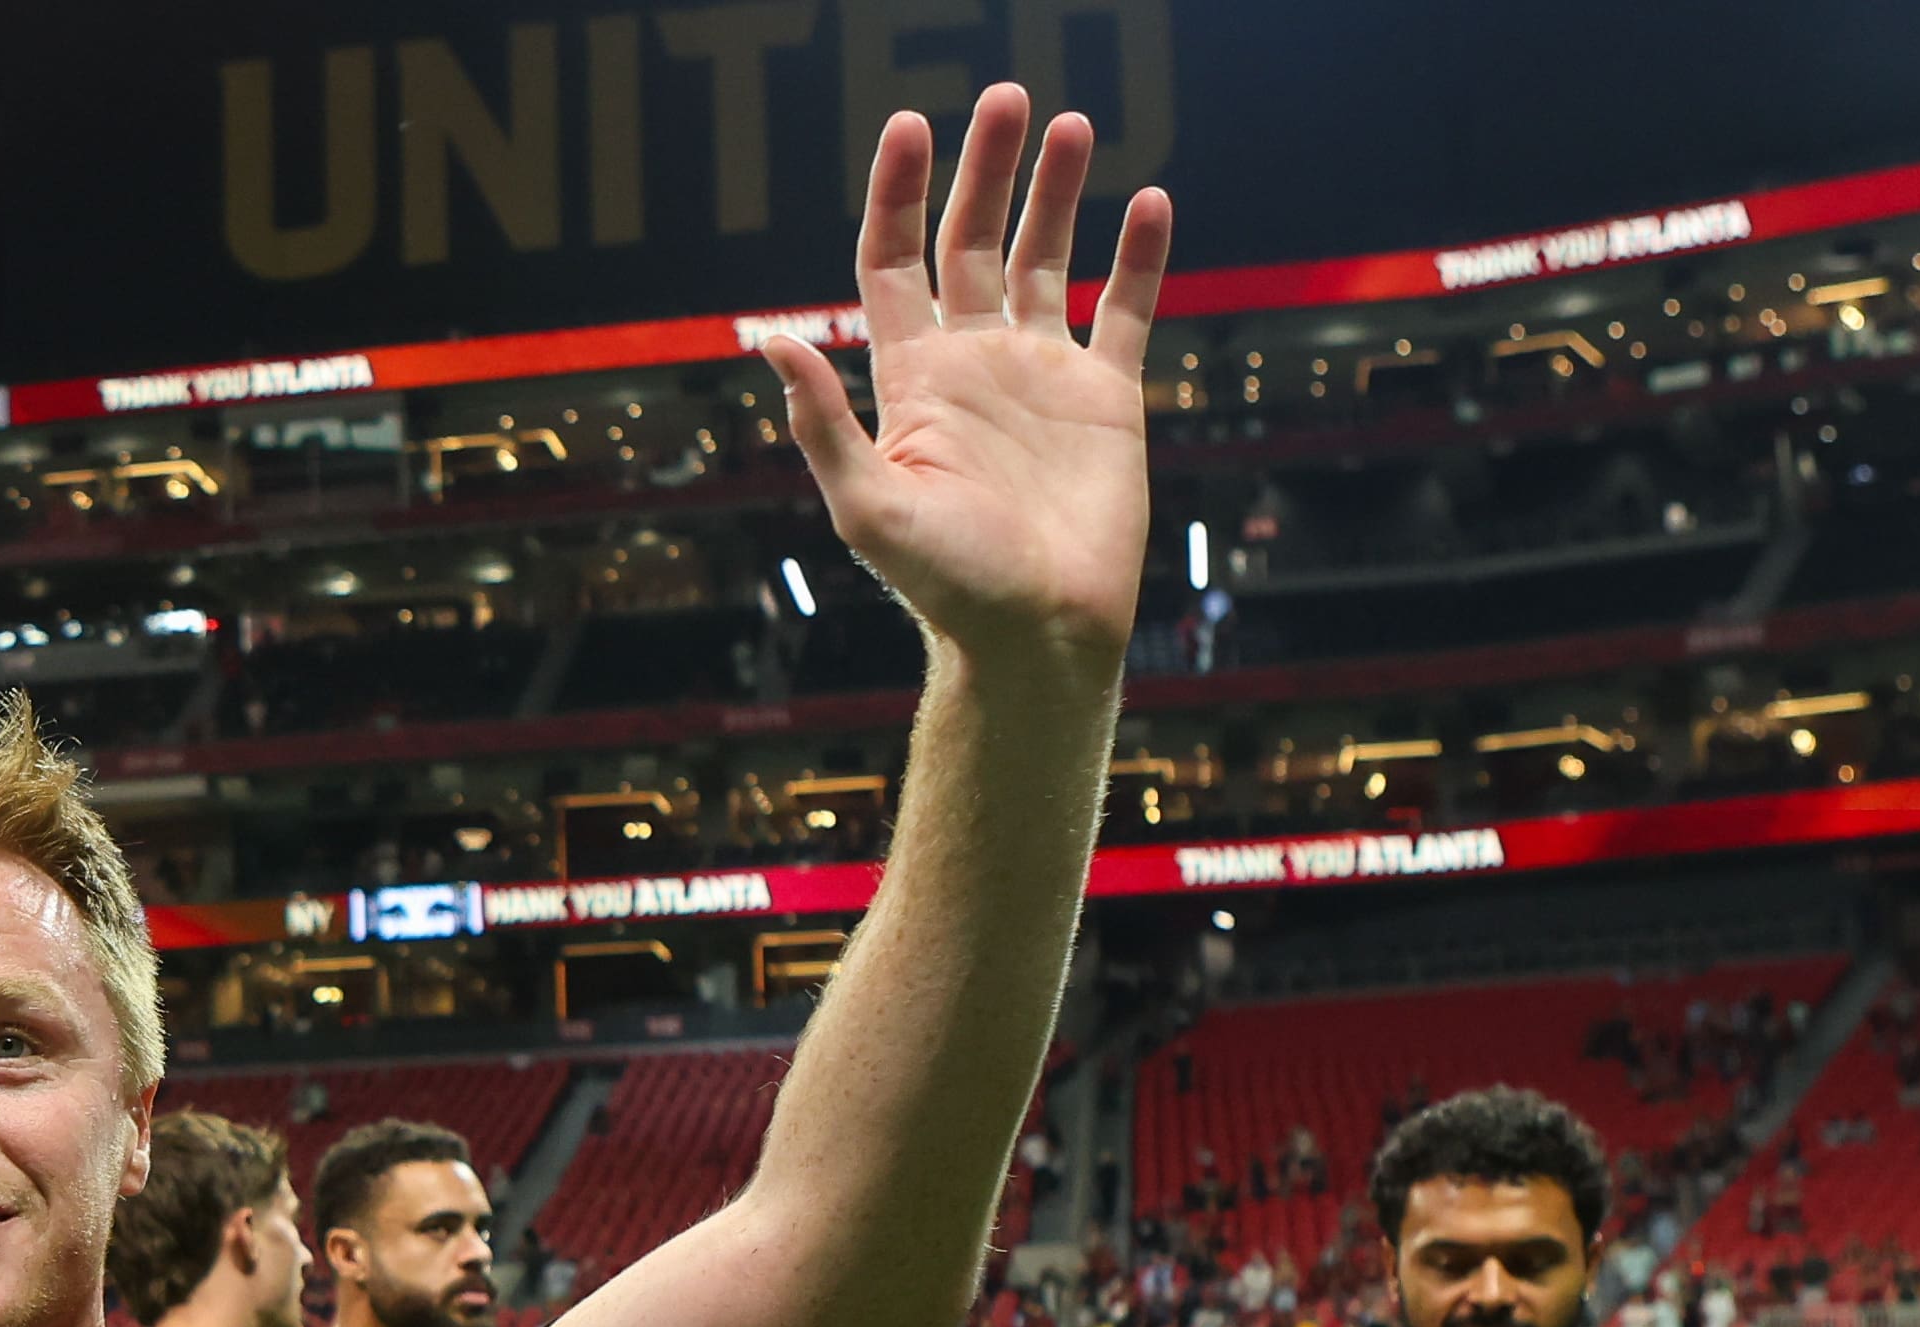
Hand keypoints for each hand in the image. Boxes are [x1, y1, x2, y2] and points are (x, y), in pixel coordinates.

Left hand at [759, 87, 1169, 672]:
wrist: (1038, 637)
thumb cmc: (948, 588)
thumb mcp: (870, 506)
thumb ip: (823, 423)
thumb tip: (767, 340)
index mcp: (913, 380)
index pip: (894, 263)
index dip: (897, 194)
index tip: (909, 125)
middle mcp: (974, 364)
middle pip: (972, 241)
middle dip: (985, 168)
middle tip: (1006, 96)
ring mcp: (1041, 376)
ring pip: (1047, 259)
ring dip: (1058, 192)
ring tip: (1072, 123)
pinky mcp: (1107, 399)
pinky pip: (1128, 312)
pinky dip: (1141, 258)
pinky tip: (1152, 203)